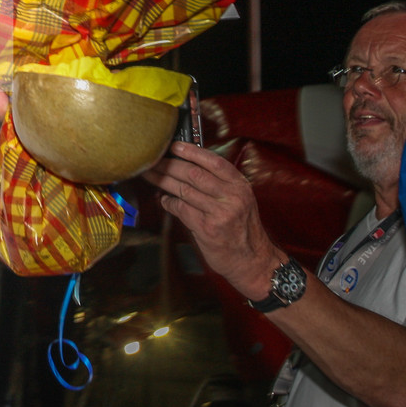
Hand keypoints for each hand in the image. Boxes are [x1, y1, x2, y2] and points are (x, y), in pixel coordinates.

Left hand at [142, 141, 281, 297]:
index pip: (214, 161)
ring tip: (153, 176)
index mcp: (240, 185)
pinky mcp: (207, 229)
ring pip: (184, 190)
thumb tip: (190, 165)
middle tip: (155, 161)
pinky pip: (181, 210)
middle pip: (194, 174)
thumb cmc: (243, 228)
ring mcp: (219, 213)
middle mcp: (231, 197)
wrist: (252, 260)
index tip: (175, 146)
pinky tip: (164, 200)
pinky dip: (169, 203)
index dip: (192, 152)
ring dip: (164, 182)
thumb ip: (220, 184)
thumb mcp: (241, 199)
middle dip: (170, 166)